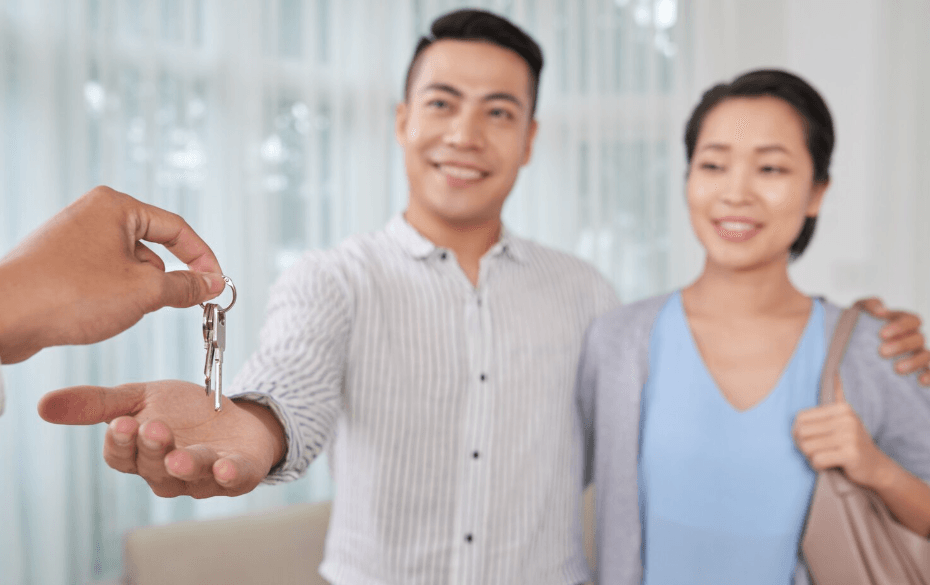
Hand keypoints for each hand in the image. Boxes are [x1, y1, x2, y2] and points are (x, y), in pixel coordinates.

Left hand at [0, 186, 225, 363]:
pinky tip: (97, 314)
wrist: (2, 317)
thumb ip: (186, 286)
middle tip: (171, 306)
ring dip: (136, 292)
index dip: (202, 258)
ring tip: (117, 311)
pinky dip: (112, 297)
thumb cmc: (68, 295)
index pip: (176, 228)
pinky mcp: (60, 263)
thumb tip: (212, 284)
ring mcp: (73, 239)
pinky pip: (103, 277)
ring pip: (128, 267)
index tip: (216, 284)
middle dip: (162, 281)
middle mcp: (93, 215)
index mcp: (115, 207)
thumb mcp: (144, 292)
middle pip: (152, 248)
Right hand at [37, 381, 285, 497]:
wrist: (237, 416)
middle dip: (152, 448)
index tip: (121, 424)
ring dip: (185, 466)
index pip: (122, 457)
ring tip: (178, 457)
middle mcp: (168, 472)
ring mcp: (204, 476)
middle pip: (154, 467)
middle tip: (150, 427)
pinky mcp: (238, 473)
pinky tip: (224, 468)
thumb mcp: (141, 397)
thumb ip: (99, 404)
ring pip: (190, 476)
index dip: (120, 444)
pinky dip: (229, 475)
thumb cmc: (184, 412)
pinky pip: (233, 479)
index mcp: (141, 455)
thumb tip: (44, 404)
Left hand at [793, 376, 892, 488]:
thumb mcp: (845, 419)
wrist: (877, 467)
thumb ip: (838, 397)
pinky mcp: (850, 454)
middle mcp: (846, 419)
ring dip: (810, 456)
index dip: (799, 431)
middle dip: (802, 445)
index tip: (811, 439)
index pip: (800, 417)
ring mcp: (849, 436)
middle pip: (801, 432)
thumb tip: (834, 372)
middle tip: (815, 450)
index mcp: (841, 408)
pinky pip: (817, 460)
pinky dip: (817, 466)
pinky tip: (829, 465)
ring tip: (824, 456)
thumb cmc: (853, 443)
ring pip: (807, 447)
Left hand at [855, 297, 929, 385]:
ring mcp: (918, 354)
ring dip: (914, 362)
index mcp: (902, 322)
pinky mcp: (918, 370)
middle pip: (918, 339)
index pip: (911, 320)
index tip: (881, 334)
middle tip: (882, 352)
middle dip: (902, 345)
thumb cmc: (858, 327)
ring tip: (897, 369)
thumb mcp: (859, 312)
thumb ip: (868, 305)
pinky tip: (920, 380)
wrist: (848, 348)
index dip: (900, 326)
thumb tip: (880, 310)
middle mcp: (913, 337)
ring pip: (926, 356)